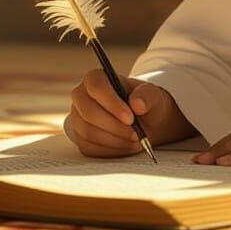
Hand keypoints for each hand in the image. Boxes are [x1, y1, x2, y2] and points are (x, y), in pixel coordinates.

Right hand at [67, 70, 194, 157]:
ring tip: (136, 140)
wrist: (144, 121)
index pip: (96, 86)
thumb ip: (147, 96)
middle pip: (89, 113)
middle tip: (137, 134)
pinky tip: (127, 146)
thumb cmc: (145, 103)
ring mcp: (78, 118)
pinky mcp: (80, 138)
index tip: (130, 118)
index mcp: (95, 78)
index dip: (111, 103)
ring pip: (89, 133)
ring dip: (116, 141)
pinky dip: (112, 150)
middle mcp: (81, 97)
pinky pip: (90, 148)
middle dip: (115, 127)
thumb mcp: (153, 95)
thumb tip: (137, 104)